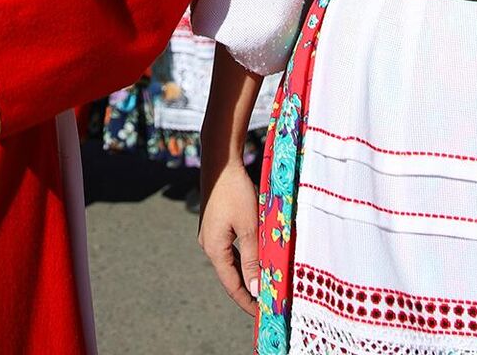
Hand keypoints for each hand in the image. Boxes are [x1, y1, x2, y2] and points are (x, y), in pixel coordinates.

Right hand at [197, 157, 259, 315]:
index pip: (232, 285)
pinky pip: (230, 248)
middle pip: (230, 276)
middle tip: (267, 302)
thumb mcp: (248, 226)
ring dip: (246, 273)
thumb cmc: (235, 191)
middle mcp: (209, 244)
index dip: (247, 302)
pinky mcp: (215, 224)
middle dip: (248, 290)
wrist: (221, 162)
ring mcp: (210, 234)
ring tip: (264, 284)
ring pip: (230, 262)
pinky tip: (254, 258)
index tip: (262, 315)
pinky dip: (243, 258)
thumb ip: (253, 258)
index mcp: (214, 249)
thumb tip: (256, 289)